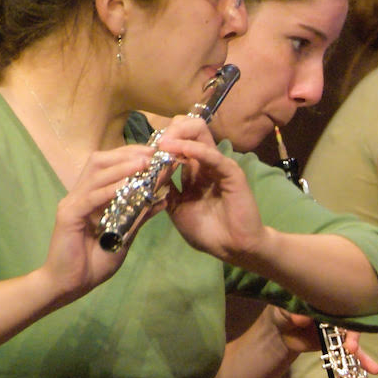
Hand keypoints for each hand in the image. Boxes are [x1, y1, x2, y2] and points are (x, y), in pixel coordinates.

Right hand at [38, 143, 157, 302]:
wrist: (70, 285)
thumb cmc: (94, 262)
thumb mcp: (125, 235)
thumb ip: (139, 215)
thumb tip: (162, 199)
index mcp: (91, 195)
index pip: (109, 165)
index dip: (131, 155)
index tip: (156, 154)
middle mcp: (80, 194)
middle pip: (100, 161)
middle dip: (127, 154)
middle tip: (152, 154)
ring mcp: (72, 203)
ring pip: (96, 175)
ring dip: (121, 166)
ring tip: (144, 163)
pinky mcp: (68, 216)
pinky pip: (91, 198)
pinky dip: (109, 190)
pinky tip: (126, 186)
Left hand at [156, 115, 267, 260]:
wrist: (232, 247)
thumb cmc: (208, 231)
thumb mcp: (177, 209)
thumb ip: (166, 190)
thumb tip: (148, 175)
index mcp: (194, 170)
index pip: (179, 141)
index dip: (161, 142)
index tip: (145, 151)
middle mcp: (206, 162)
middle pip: (189, 129)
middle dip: (170, 130)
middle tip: (155, 142)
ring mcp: (219, 164)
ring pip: (200, 133)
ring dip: (178, 134)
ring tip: (162, 143)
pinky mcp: (230, 172)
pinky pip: (211, 154)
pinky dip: (192, 149)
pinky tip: (176, 149)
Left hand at [265, 308, 377, 374]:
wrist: (280, 332)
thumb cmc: (284, 314)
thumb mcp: (285, 311)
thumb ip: (293, 313)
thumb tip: (301, 318)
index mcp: (326, 302)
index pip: (341, 307)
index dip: (345, 317)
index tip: (344, 331)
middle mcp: (336, 315)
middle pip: (351, 325)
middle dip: (355, 337)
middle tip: (353, 349)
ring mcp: (338, 331)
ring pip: (354, 341)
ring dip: (364, 355)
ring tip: (374, 368)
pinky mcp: (337, 345)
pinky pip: (351, 354)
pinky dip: (361, 362)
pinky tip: (372, 370)